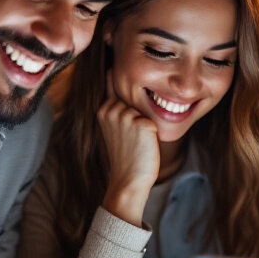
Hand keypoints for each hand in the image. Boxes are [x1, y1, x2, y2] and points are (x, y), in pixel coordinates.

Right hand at [97, 82, 161, 226]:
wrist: (129, 179)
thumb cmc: (125, 153)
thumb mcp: (114, 127)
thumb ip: (117, 105)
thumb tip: (118, 78)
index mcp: (103, 109)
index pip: (118, 87)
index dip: (128, 102)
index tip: (126, 123)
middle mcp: (113, 110)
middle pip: (137, 100)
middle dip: (138, 115)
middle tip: (132, 137)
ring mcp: (127, 116)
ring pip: (146, 110)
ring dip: (145, 124)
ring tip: (138, 141)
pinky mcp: (143, 124)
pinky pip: (155, 120)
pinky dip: (154, 132)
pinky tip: (144, 145)